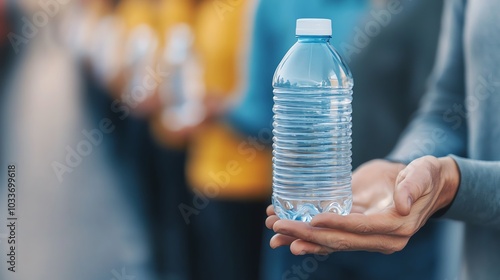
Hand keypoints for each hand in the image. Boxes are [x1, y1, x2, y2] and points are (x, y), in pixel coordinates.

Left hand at [266, 156, 459, 254]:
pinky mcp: (355, 227)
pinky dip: (308, 234)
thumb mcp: (424, 174)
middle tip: (279, 226)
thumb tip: (402, 204)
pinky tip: (286, 232)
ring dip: (301, 237)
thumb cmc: (425, 175)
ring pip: (330, 242)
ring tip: (274, 233)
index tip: (313, 219)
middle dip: (307, 234)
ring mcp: (366, 236)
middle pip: (339, 240)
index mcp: (396, 226)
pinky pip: (330, 235)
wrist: (425, 183)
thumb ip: (413, 186)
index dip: (337, 224)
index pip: (361, 228)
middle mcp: (380, 238)